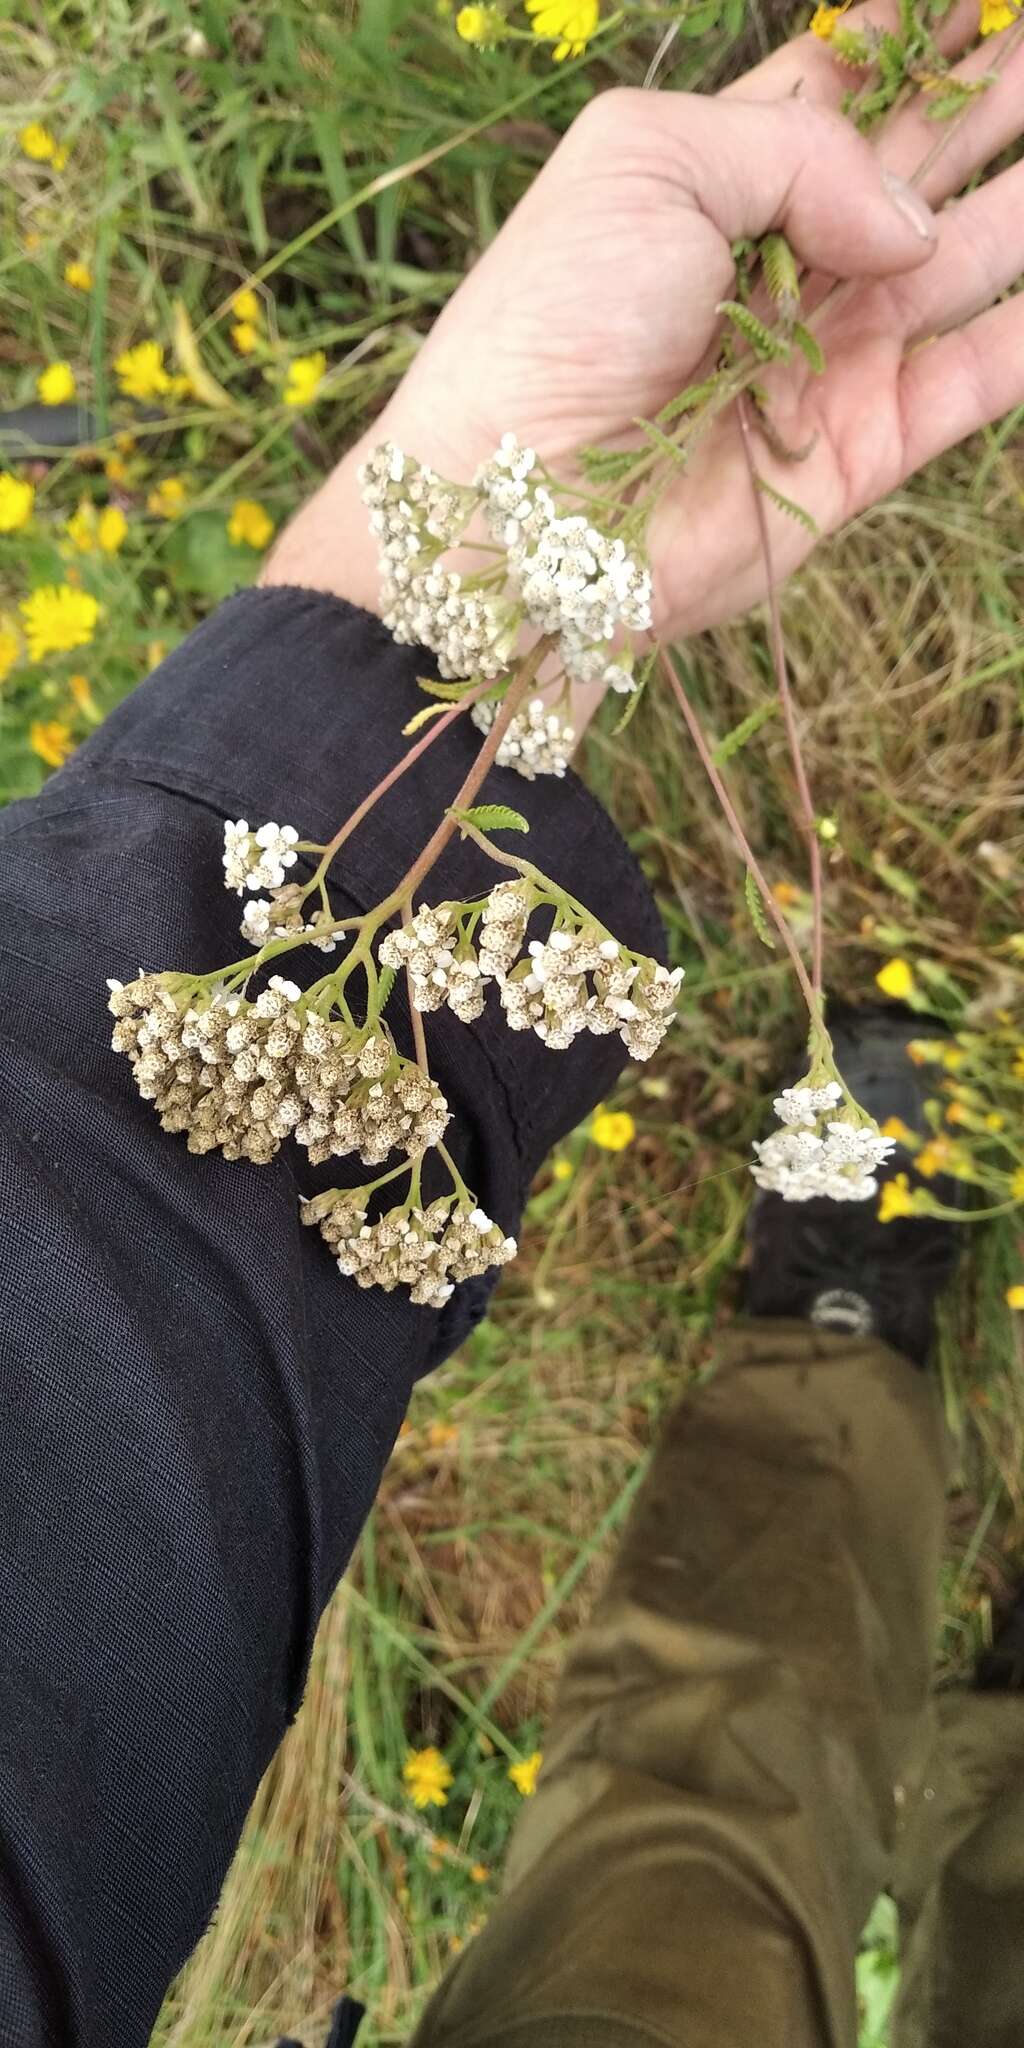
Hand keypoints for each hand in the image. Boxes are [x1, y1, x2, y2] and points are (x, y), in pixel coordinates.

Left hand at [266, 1, 1023, 643]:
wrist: (526, 506)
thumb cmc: (555, 320)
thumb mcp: (651, 164)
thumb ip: (799, 150)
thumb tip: (913, 220)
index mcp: (715, 176)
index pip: (835, 92)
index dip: (902, 46)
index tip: (970, 0)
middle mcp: (783, 264)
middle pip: (913, 167)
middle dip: (982, 103)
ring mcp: (828, 358)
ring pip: (960, 261)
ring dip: (1021, 202)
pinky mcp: (860, 450)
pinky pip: (972, 379)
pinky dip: (1022, 328)